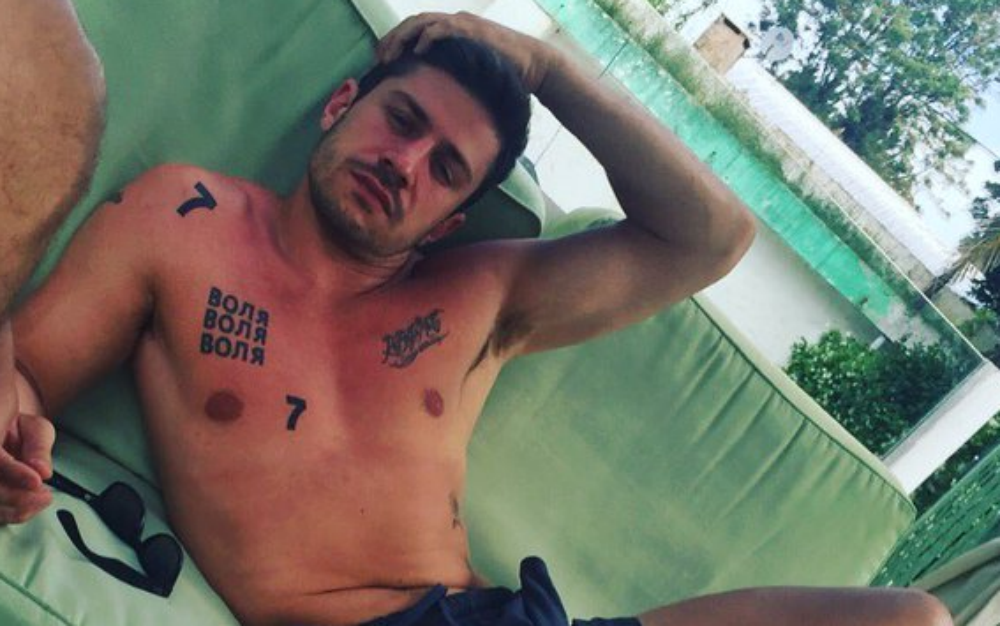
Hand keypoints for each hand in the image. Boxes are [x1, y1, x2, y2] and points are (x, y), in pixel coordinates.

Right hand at [0, 412, 53, 523]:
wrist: (10, 433)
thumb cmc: (22, 430)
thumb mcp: (35, 430)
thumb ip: (38, 448)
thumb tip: (42, 471)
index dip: (14, 472)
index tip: (37, 481)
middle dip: (18, 497)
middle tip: (45, 495)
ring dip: (19, 508)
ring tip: (43, 498)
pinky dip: (18, 513)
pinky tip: (35, 504)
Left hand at [376, 12, 557, 92]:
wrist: (534, 65)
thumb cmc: (504, 74)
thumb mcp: (470, 73)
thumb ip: (451, 75)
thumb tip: (430, 95)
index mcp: (451, 30)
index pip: (415, 29)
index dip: (395, 41)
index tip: (382, 60)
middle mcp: (454, 22)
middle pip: (413, 23)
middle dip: (392, 39)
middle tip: (379, 58)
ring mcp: (464, 24)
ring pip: (423, 23)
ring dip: (403, 38)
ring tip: (391, 56)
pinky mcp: (473, 31)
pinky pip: (444, 29)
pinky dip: (428, 38)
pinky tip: (417, 51)